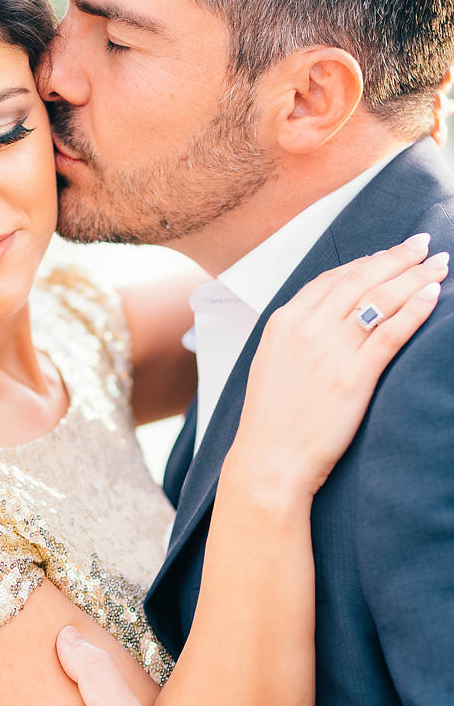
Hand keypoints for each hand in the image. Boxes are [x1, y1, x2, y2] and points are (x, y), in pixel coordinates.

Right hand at [229, 234, 446, 503]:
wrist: (269, 461)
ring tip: (438, 265)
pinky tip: (433, 296)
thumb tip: (329, 318)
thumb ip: (297, 335)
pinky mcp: (353, 377)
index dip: (365, 262)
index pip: (331, 278)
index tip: (388, 255)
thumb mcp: (273, 364)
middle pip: (360, 279)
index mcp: (283, 322)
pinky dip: (415, 309)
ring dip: (414, 277)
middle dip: (397, 257)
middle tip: (423, 244)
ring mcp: (329, 351)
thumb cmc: (272, 420)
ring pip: (380, 299)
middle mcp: (306, 329)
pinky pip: (391, 332)